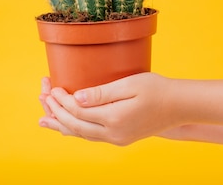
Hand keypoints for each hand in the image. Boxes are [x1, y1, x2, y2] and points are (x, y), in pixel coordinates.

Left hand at [38, 72, 176, 145]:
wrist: (179, 107)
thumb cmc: (156, 89)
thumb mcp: (129, 84)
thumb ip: (102, 92)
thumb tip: (77, 98)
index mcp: (114, 118)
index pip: (78, 111)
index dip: (62, 99)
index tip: (52, 87)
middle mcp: (114, 133)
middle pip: (75, 126)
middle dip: (56, 112)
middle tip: (43, 98)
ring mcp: (117, 139)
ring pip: (81, 135)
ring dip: (62, 125)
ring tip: (44, 120)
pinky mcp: (120, 139)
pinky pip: (91, 136)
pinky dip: (75, 130)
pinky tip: (67, 127)